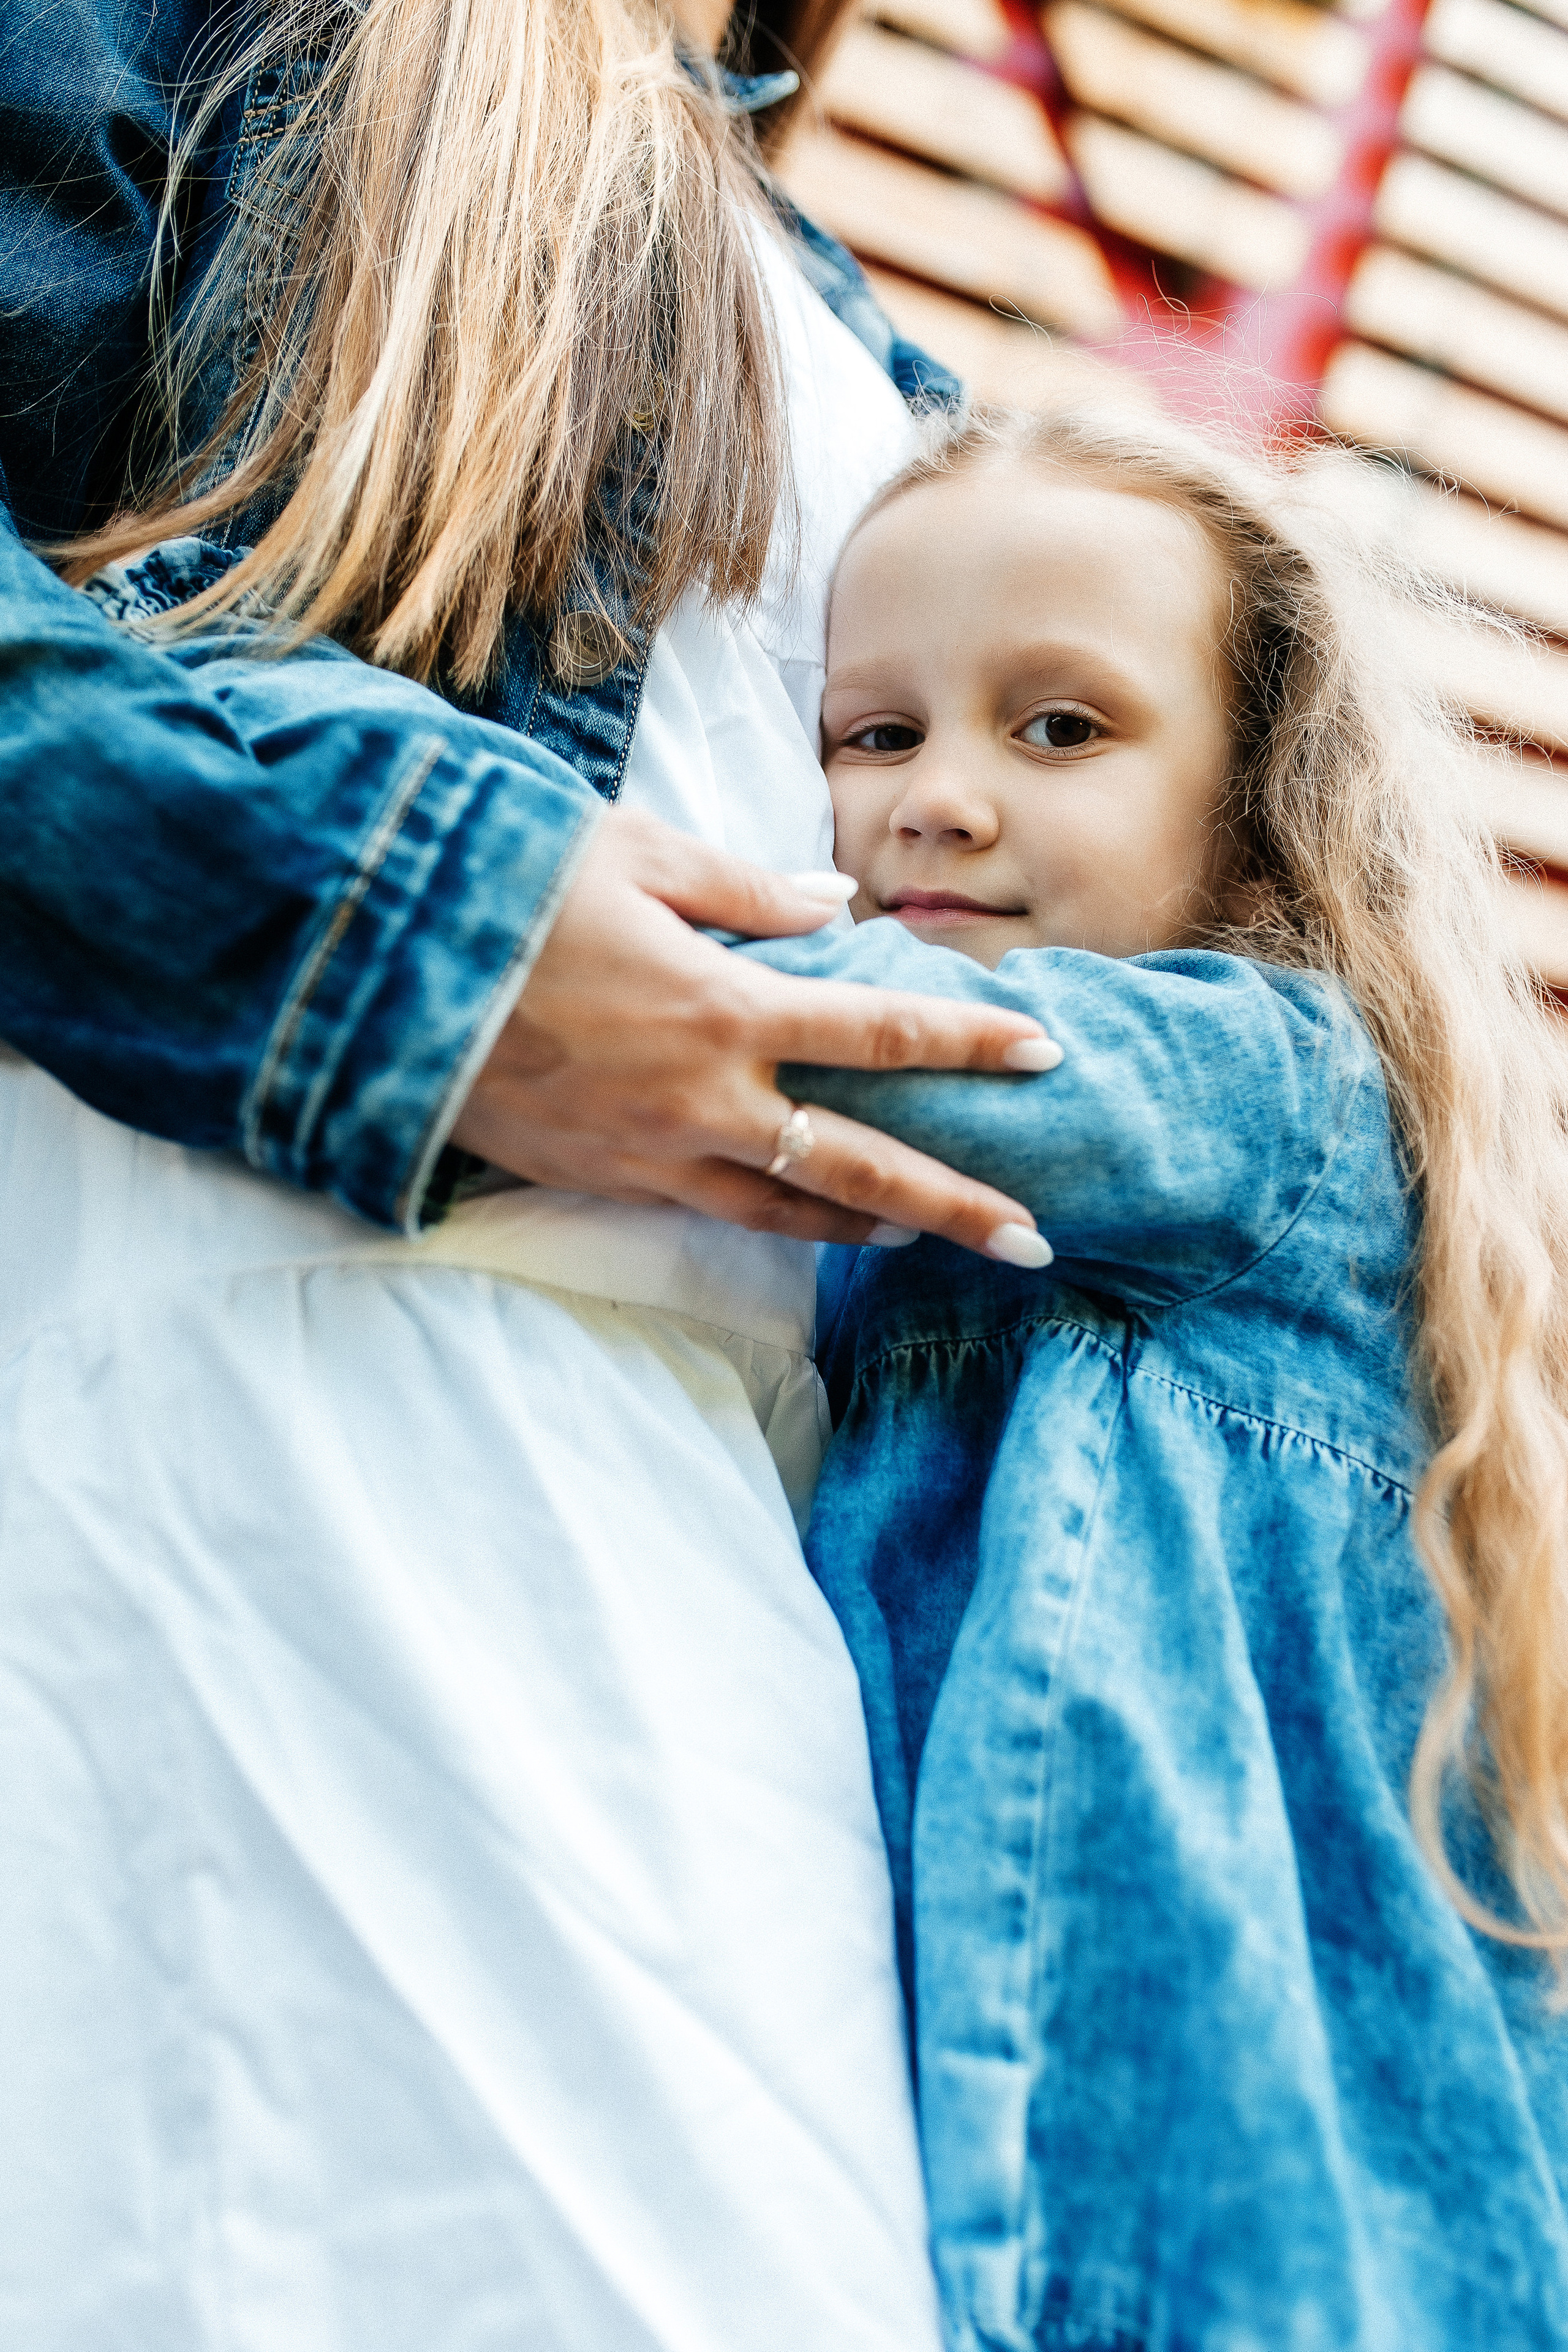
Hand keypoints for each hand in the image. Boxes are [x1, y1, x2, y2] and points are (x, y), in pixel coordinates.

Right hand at [451, 808, 1055, 1254]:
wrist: (378, 976)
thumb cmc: (508, 892)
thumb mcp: (633, 854)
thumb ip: (746, 888)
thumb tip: (835, 906)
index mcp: (722, 1004)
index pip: (878, 1031)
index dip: (969, 1044)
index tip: (1044, 1052)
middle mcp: (702, 1097)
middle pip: (859, 1165)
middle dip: (956, 1204)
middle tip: (1035, 1241)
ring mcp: (653, 1152)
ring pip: (789, 1213)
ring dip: (872, 1230)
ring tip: (939, 1241)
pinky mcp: (606, 1179)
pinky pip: (714, 1212)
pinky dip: (778, 1223)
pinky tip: (816, 1225)